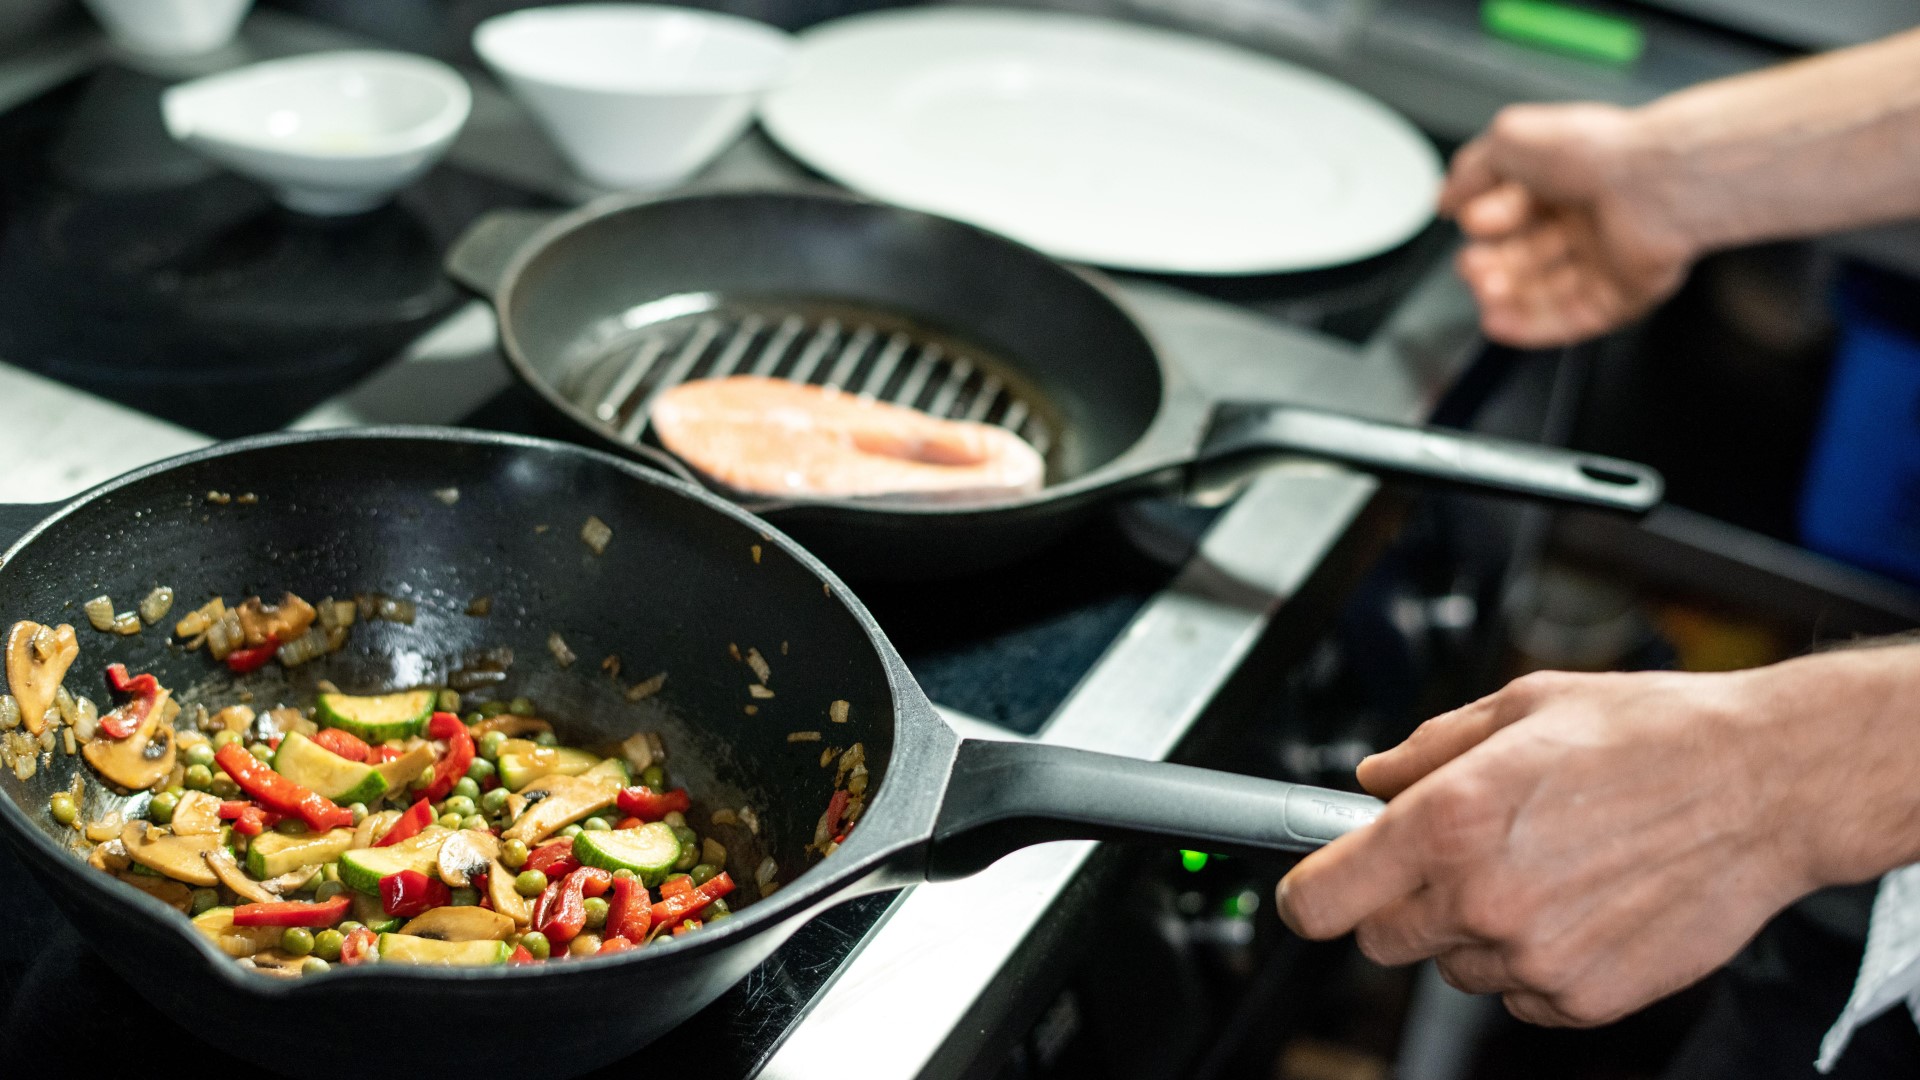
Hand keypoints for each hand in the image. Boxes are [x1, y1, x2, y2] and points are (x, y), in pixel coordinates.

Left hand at [1272, 654, 1919, 1027]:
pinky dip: (1532, 962)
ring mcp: (1533, 958)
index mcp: (1449, 820)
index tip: (1314, 886)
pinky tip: (1576, 904)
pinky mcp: (1584, 998)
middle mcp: (1481, 898)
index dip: (1309, 894)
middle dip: (1399, 900)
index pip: (1322, 900)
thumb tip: (1372, 780)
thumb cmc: (1650, 735)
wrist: (1764, 786)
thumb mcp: (1519, 707)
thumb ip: (1425, 750)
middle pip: (1379, 940)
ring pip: (1451, 966)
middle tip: (1455, 855)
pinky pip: (1517, 995)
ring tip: (1541, 867)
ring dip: (1471, 929)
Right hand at [1440, 103, 1699, 348]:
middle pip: (1522, 256)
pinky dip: (1531, 326)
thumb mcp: (1509, 139)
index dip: (1486, 220)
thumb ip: (1469, 170)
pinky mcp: (1622, 295)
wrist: (1654, 183)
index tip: (1472, 219)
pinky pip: (1571, 319)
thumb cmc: (1594, 153)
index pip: (1511, 212)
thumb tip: (1445, 199)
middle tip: (1472, 265)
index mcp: (1564, 179)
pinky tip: (1498, 322)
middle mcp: (1586, 218)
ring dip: (1504, 296)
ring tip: (1483, 289)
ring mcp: (1605, 259)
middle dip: (1489, 264)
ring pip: (1543, 291)